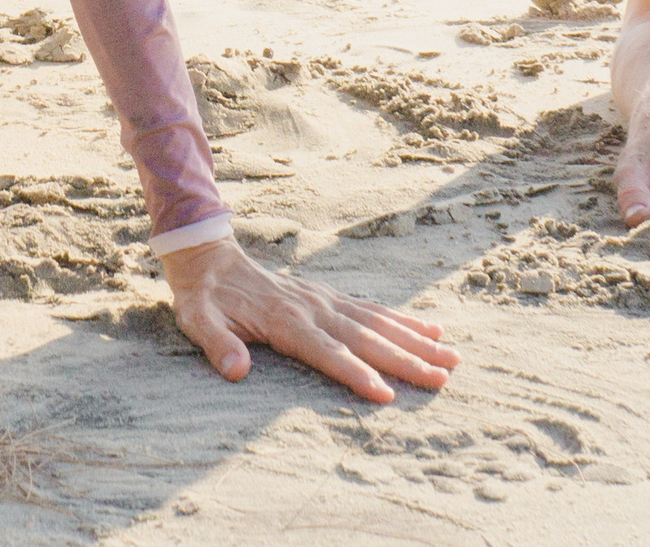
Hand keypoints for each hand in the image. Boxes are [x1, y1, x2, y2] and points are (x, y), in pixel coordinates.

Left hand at [160, 239, 456, 403]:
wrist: (207, 255)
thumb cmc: (203, 296)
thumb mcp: (197, 319)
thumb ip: (217, 345)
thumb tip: (236, 371)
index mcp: (285, 320)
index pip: (327, 352)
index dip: (356, 373)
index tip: (386, 394)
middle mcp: (312, 308)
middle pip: (365, 337)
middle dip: (406, 359)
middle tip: (443, 377)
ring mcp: (323, 300)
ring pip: (377, 322)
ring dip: (416, 340)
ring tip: (452, 356)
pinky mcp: (327, 296)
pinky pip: (371, 308)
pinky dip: (403, 319)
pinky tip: (430, 329)